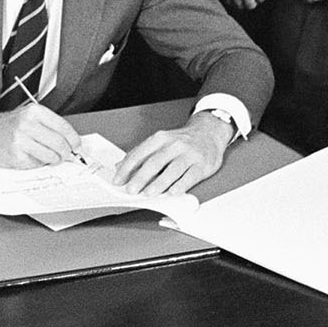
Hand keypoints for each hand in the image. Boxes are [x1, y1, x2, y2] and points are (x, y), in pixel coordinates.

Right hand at [0, 101, 81, 168]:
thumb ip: (48, 126)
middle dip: (65, 152)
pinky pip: (37, 164)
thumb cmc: (7, 126)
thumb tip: (71, 141)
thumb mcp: (27, 116)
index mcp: (34, 112)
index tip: (77, 145)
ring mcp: (21, 141)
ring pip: (51, 156)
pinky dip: (38, 163)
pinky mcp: (16, 156)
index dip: (73, 139)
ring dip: (53, 159)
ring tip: (48, 156)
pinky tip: (30, 156)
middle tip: (64, 154)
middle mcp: (27, 124)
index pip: (63, 127)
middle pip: (60, 143)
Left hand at [114, 111, 232, 195]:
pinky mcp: (202, 165)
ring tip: (148, 193)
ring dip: (159, 183)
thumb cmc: (181, 140)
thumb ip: (141, 153)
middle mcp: (174, 145)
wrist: (209, 132)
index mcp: (160, 138)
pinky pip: (190, 177)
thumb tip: (120, 167)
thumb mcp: (160, 141)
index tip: (118, 180)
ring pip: (172, 170)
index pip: (140, 153)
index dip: (127, 168)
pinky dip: (180, 185)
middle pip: (155, 162)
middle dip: (141, 177)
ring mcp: (189, 155)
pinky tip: (173, 192)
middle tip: (131, 189)